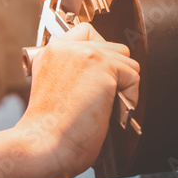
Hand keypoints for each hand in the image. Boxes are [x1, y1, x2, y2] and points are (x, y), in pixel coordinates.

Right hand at [0, 24, 139, 177]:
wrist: (44, 144)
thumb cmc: (49, 130)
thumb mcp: (53, 89)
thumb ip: (71, 71)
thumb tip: (100, 73)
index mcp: (51, 51)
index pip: (86, 32)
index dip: (99, 54)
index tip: (98, 78)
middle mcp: (66, 47)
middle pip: (111, 45)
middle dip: (114, 72)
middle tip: (102, 98)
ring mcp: (85, 54)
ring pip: (125, 60)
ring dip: (123, 84)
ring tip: (106, 106)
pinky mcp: (102, 67)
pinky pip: (133, 76)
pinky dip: (130, 97)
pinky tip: (111, 111)